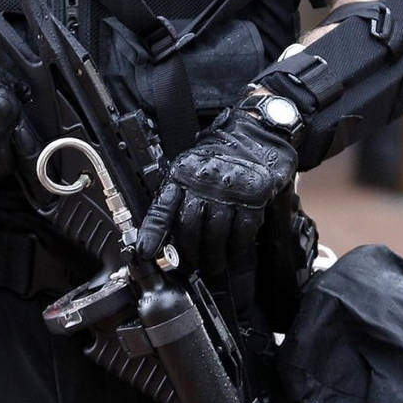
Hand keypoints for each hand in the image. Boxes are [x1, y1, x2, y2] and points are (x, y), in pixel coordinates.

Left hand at [137, 107, 297, 278]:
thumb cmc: (222, 154)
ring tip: (213, 267)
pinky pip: (242, 232)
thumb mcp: (192, 166)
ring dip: (214, 257)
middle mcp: (205, 180)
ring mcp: (230, 189)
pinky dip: (237, 248)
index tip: (146, 252)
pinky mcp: (254, 196)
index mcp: (184, 172)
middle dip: (189, 253)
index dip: (153, 232)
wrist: (256, 134)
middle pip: (190, 226)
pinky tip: (234, 253)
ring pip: (215, 234)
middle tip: (191, 266)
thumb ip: (180, 194)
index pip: (164, 206)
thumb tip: (165, 232)